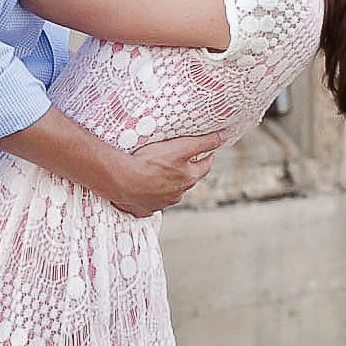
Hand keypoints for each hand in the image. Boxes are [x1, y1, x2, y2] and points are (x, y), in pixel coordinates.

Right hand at [93, 127, 225, 217]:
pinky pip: (149, 202)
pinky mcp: (144, 209)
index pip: (205, 166)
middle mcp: (177, 194)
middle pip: (186, 180)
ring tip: (155, 171)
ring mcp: (160, 203)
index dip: (206, 156)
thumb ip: (204, 142)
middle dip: (184, 170)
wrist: (121, 180)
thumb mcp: (181, 147)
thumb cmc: (149, 163)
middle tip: (176, 158)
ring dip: (166, 184)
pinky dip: (148, 195)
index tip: (206, 150)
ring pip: (168, 192)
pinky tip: (141, 187)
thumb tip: (224, 136)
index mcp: (188, 178)